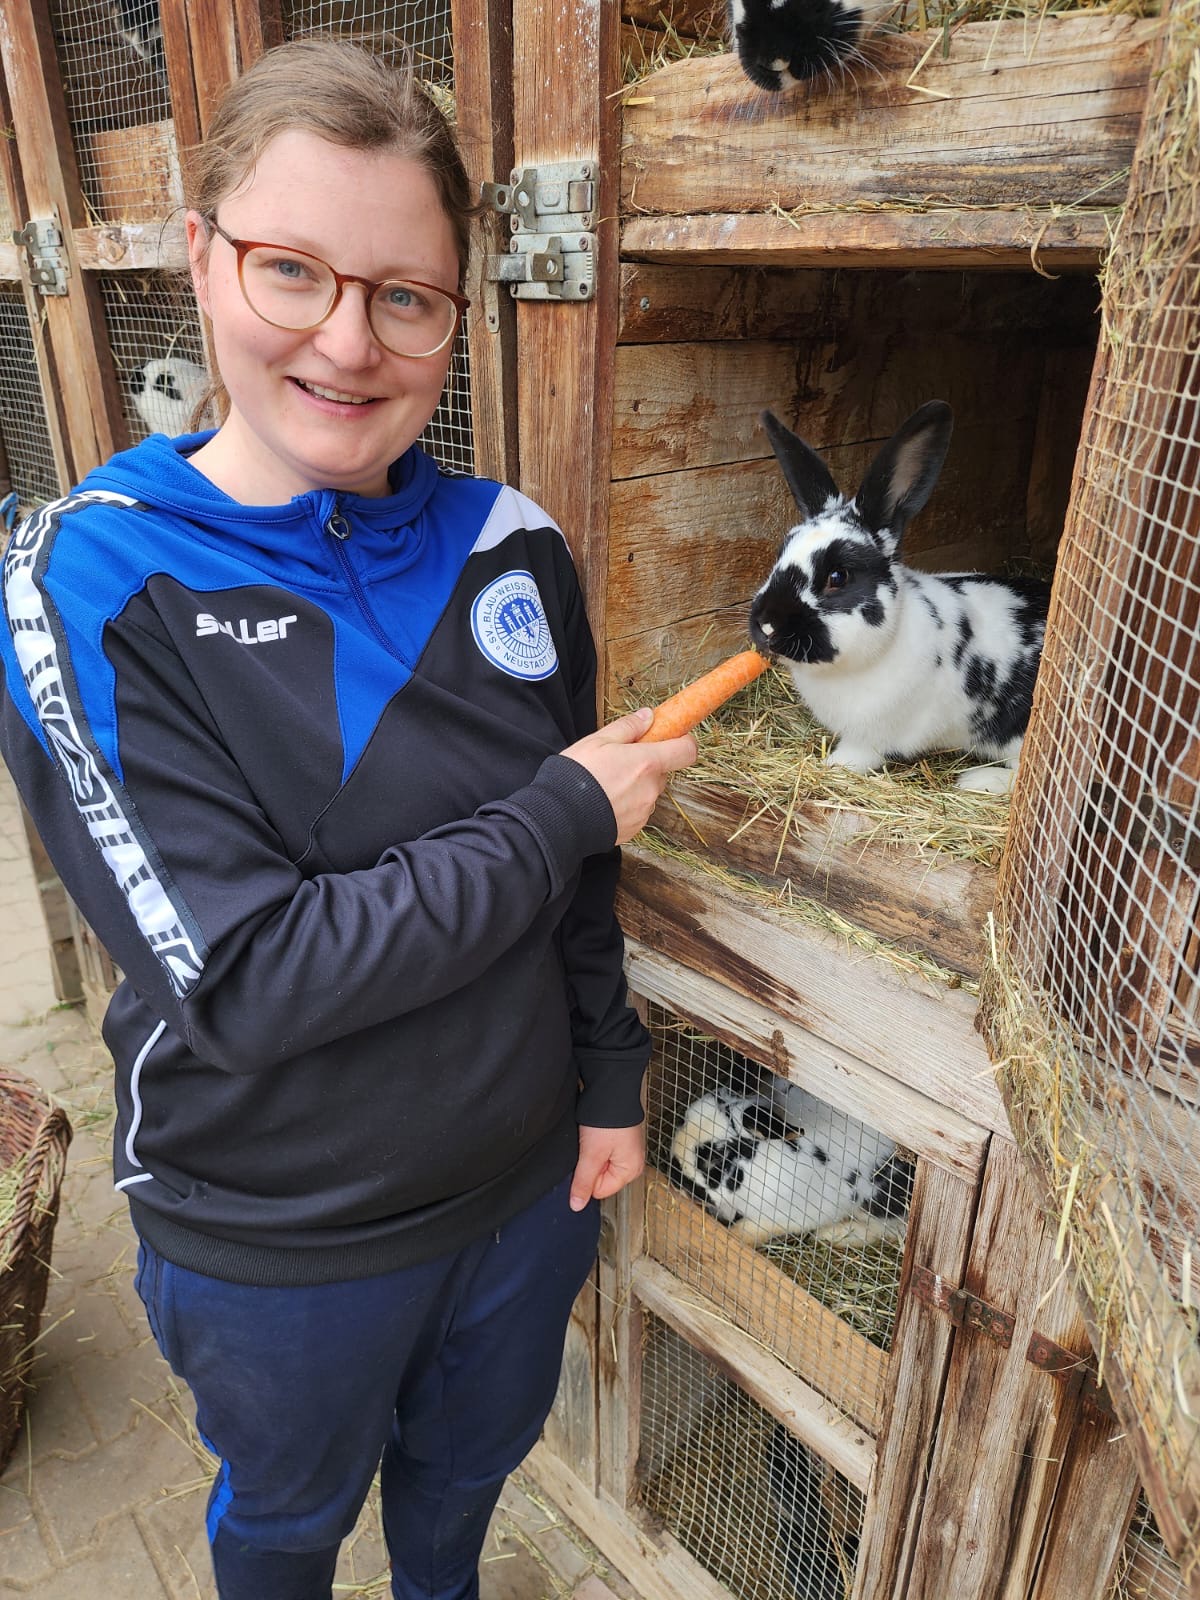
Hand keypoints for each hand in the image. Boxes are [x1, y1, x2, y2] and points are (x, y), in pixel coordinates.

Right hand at [561, 708, 696, 844]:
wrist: (559, 818)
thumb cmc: (576, 777)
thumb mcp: (597, 741)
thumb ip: (627, 727)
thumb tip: (648, 716)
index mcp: (647, 763)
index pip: (687, 750)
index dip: (683, 741)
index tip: (671, 737)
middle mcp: (651, 789)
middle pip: (662, 771)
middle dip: (647, 764)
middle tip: (620, 761)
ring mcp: (644, 811)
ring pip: (649, 791)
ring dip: (636, 785)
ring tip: (606, 784)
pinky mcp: (634, 828)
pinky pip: (638, 811)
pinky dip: (626, 804)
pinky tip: (604, 801)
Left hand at [569, 1123, 645, 1209]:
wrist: (612, 1087)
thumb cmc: (608, 1119)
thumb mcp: (592, 1154)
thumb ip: (584, 1182)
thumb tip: (576, 1206)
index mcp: (631, 1170)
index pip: (599, 1190)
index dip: (588, 1176)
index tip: (587, 1159)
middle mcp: (630, 1162)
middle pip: (599, 1178)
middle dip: (589, 1164)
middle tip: (589, 1147)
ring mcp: (624, 1149)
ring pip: (597, 1163)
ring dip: (589, 1152)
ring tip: (591, 1138)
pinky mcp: (616, 1138)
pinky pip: (599, 1150)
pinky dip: (592, 1143)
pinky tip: (592, 1133)